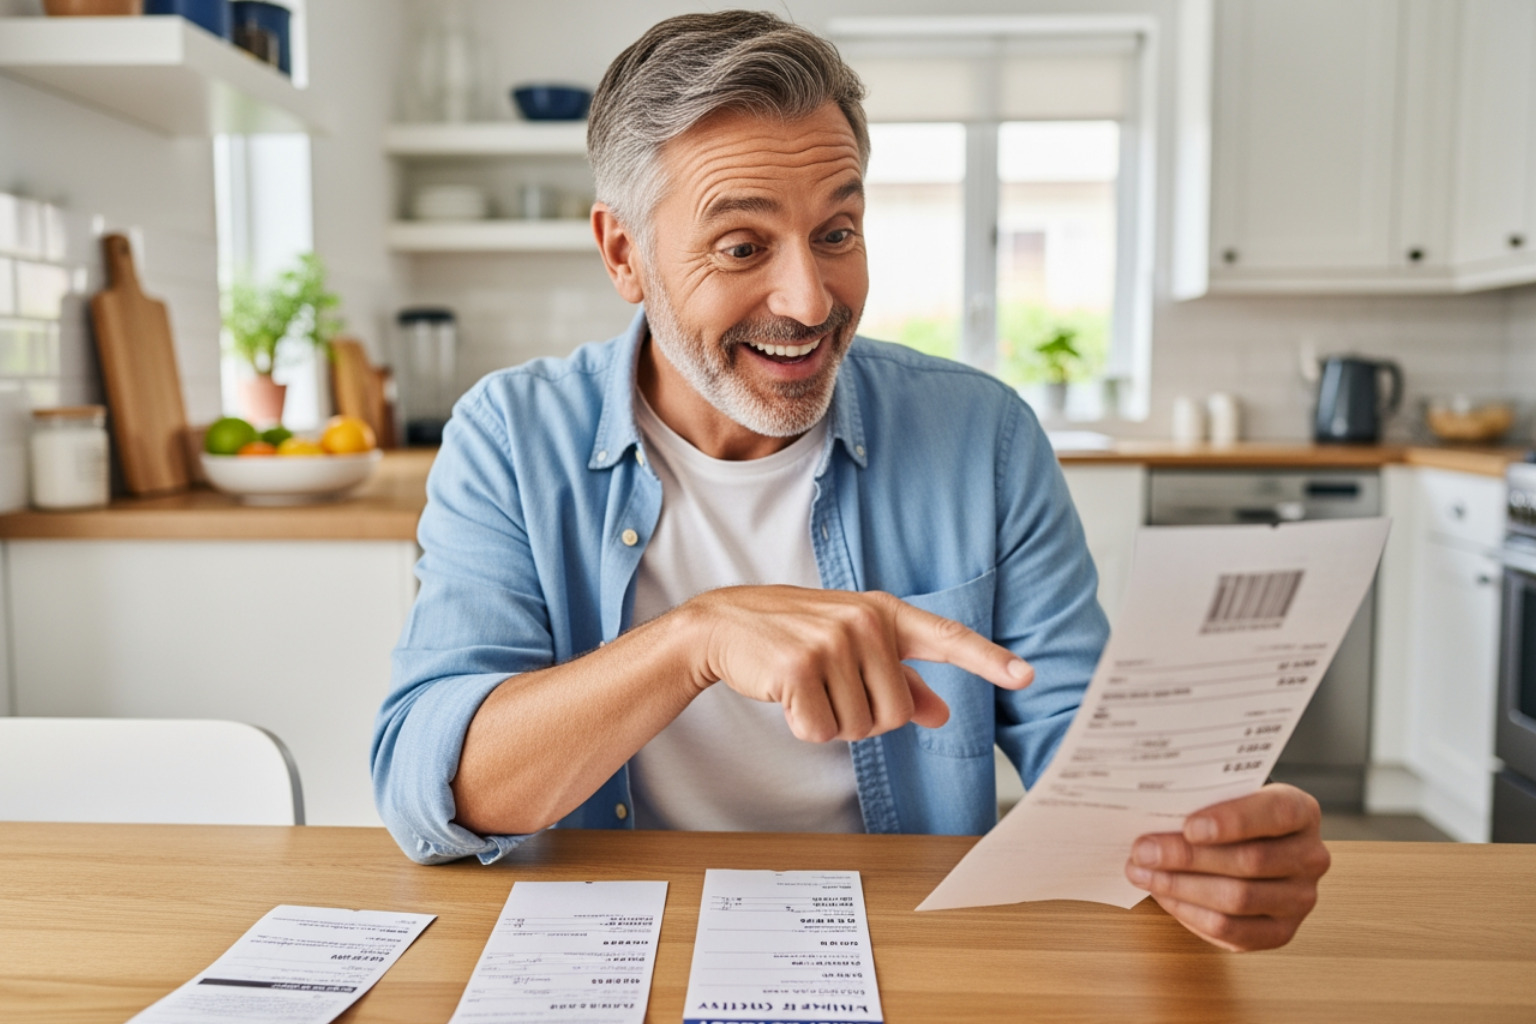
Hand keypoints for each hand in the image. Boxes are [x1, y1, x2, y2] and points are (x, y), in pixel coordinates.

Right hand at [685, 586, 1032, 742]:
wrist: (726, 624)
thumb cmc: (795, 637)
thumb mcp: (852, 648)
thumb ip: (900, 680)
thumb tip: (941, 712)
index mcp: (885, 614)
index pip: (947, 638)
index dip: (989, 659)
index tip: (1026, 676)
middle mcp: (865, 622)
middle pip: (895, 714)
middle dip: (863, 718)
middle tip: (830, 690)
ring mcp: (833, 641)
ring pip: (859, 727)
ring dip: (830, 723)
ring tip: (806, 688)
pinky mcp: (800, 665)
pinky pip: (820, 730)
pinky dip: (802, 726)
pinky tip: (786, 695)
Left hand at [1123, 783, 1330, 950]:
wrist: (1244, 845)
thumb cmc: (1225, 814)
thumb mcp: (1221, 794)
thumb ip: (1199, 798)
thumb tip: (1150, 808)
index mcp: (1301, 811)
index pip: (1277, 813)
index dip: (1233, 821)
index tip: (1189, 826)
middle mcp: (1310, 856)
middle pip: (1250, 861)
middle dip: (1188, 857)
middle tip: (1143, 851)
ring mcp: (1299, 899)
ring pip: (1238, 899)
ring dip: (1181, 887)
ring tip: (1142, 872)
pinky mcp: (1280, 932)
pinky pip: (1231, 931)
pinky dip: (1190, 913)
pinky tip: (1163, 895)